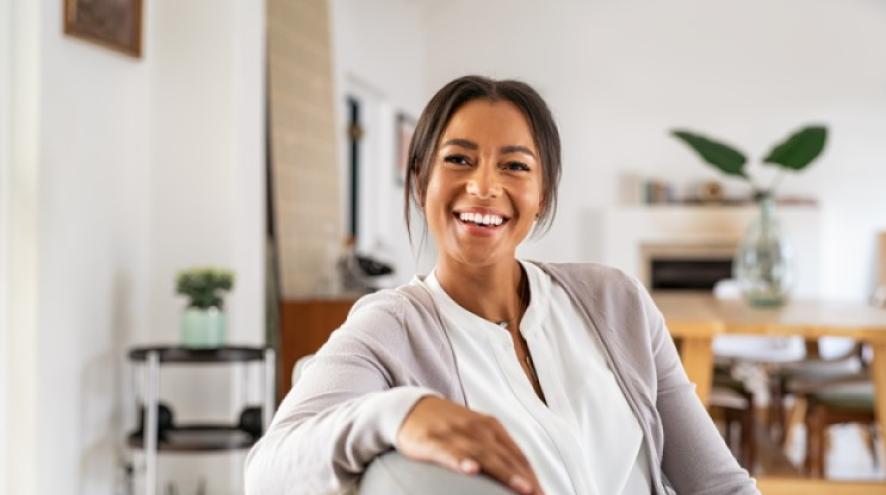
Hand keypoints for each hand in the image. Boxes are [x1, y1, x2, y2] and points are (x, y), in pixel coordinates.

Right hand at [396, 396, 543, 494]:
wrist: (410, 407)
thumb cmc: (449, 427)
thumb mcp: (475, 435)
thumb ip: (495, 454)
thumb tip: (519, 481)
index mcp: (491, 428)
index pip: (518, 456)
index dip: (533, 477)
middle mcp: (478, 428)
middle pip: (506, 457)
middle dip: (525, 480)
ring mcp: (456, 433)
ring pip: (484, 455)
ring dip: (504, 473)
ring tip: (522, 488)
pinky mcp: (433, 440)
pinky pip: (449, 452)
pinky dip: (461, 460)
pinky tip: (471, 469)